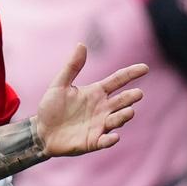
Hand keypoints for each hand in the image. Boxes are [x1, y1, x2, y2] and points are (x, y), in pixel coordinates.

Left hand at [33, 44, 147, 156]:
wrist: (41, 132)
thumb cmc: (51, 107)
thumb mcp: (59, 85)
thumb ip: (72, 67)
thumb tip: (81, 44)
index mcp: (96, 92)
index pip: (118, 80)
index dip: (131, 73)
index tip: (145, 68)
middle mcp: (102, 108)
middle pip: (122, 101)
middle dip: (131, 97)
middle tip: (137, 93)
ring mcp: (100, 125)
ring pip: (117, 119)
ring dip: (123, 116)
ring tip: (129, 111)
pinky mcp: (93, 141)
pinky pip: (105, 141)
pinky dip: (110, 139)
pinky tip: (114, 137)